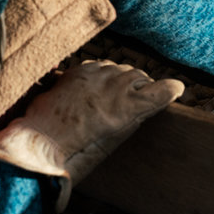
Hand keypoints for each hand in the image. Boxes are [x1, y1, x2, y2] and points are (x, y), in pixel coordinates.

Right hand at [0, 60, 183, 211]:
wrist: (40, 144)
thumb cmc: (36, 131)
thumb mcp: (43, 101)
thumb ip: (54, 90)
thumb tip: (54, 82)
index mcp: (79, 72)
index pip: (103, 69)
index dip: (109, 84)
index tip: (107, 95)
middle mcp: (100, 72)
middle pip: (124, 72)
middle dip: (127, 86)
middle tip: (122, 105)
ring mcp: (117, 88)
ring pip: (139, 80)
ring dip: (142, 92)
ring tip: (142, 105)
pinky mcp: (130, 106)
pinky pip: (159, 93)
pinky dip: (169, 91)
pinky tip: (177, 90)